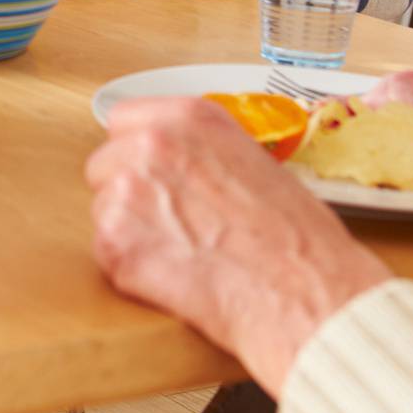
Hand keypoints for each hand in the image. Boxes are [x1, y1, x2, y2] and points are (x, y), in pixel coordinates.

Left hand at [86, 97, 389, 393]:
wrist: (309, 295)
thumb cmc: (298, 239)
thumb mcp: (254, 162)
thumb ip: (202, 152)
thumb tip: (177, 164)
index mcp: (188, 117)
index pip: (124, 120)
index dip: (137, 151)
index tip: (153, 173)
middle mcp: (151, 144)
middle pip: (105, 165)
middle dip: (131, 194)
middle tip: (174, 224)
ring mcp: (127, 191)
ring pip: (104, 210)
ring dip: (131, 233)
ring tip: (185, 255)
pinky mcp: (114, 243)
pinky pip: (106, 253)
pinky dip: (133, 270)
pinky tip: (176, 278)